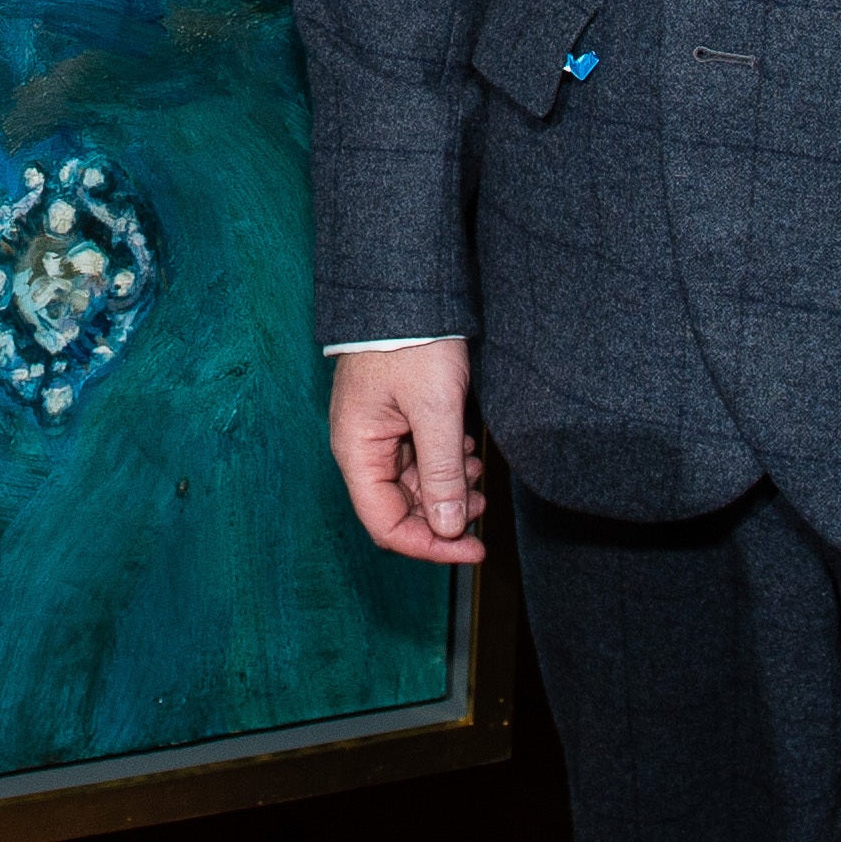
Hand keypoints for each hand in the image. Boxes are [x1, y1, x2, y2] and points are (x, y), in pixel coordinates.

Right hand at [328, 339, 485, 565]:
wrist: (406, 294)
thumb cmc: (413, 344)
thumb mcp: (435, 410)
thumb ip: (441, 472)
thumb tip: (449, 528)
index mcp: (357, 452)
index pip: (386, 525)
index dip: (428, 545)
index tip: (471, 547)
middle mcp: (361, 450)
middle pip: (399, 510)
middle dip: (443, 515)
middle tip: (483, 502)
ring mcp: (377, 436)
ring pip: (412, 487)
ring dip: (447, 489)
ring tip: (476, 467)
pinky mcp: (394, 422)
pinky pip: (417, 462)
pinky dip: (445, 466)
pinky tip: (466, 448)